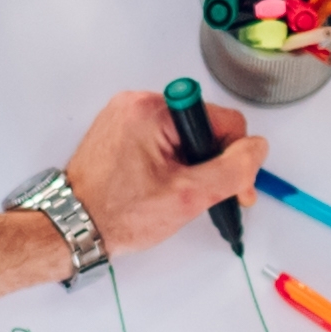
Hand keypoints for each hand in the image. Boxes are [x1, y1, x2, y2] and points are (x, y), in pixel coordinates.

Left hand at [60, 87, 259, 260]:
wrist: (72, 228)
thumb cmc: (119, 214)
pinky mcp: (118, 129)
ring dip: (190, 162)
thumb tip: (258, 148)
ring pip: (184, 133)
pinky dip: (169, 160)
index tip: (233, 189)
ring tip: (176, 192)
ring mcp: (125, 115)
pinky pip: (161, 137)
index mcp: (153, 110)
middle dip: (211, 161)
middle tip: (202, 195)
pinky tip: (161, 184)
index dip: (235, 158)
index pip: (223, 122)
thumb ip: (233, 169)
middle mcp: (137, 103)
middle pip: (203, 125)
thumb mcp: (189, 196)